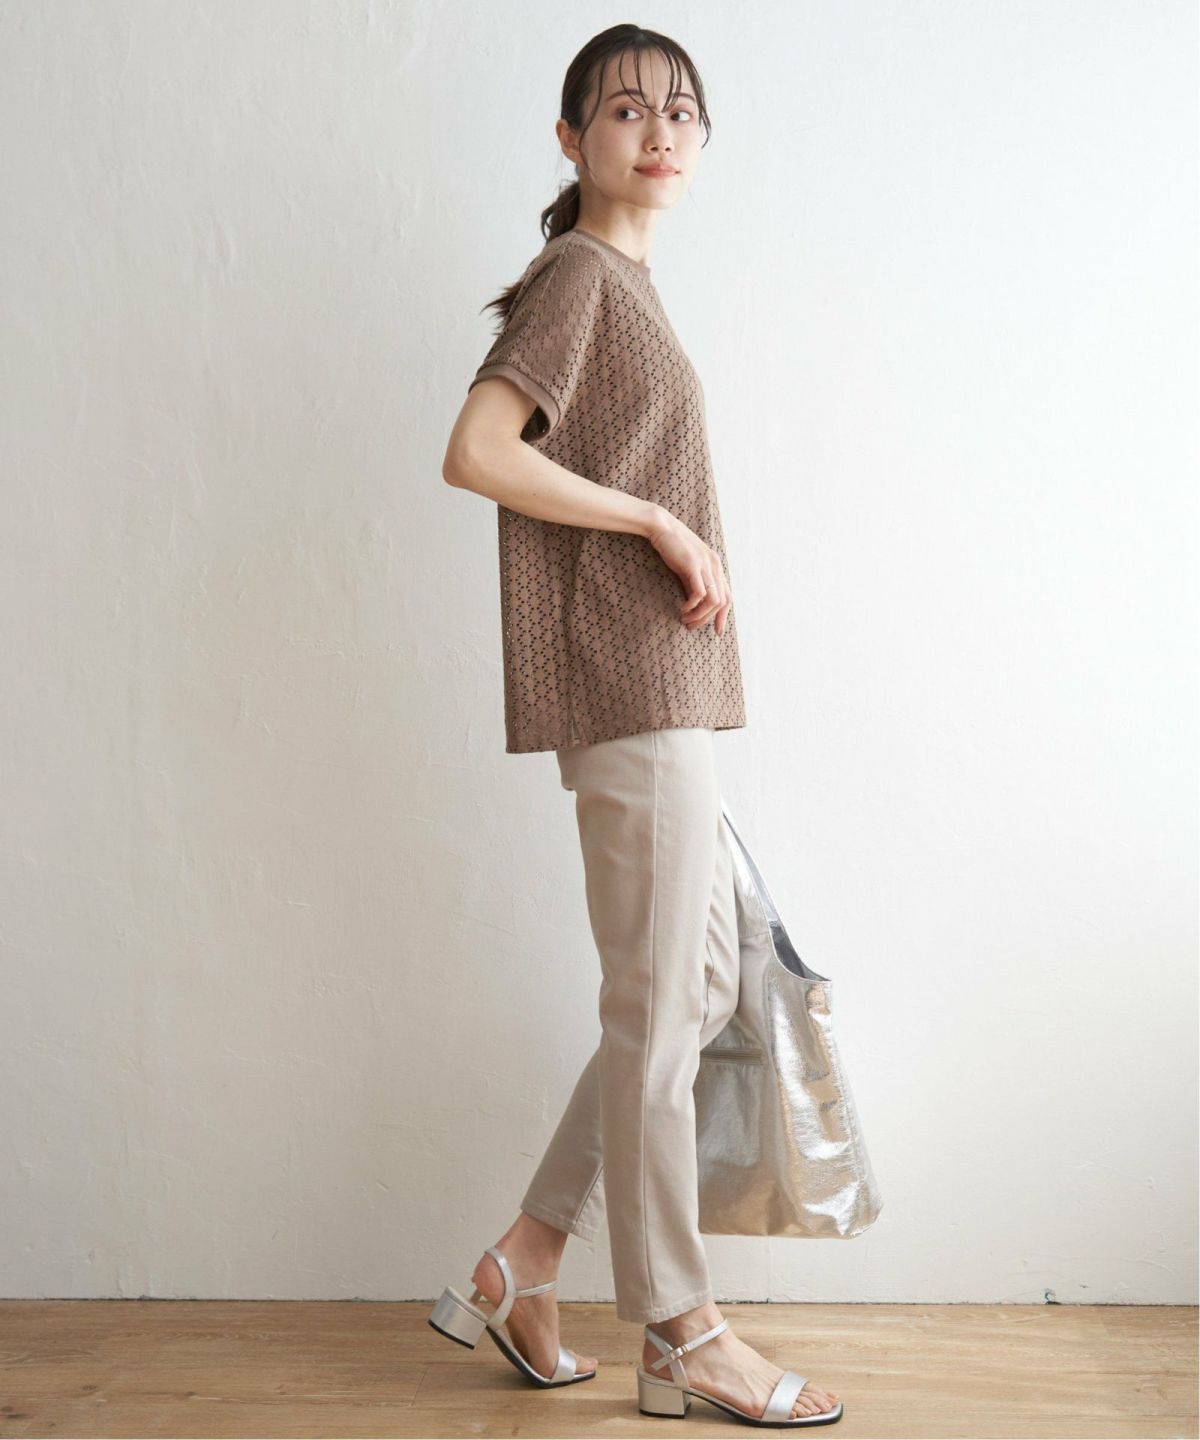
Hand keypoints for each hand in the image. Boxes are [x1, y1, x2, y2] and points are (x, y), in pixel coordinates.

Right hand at [645, 509, 732, 635]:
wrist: (662, 527)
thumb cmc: (672, 547)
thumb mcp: (687, 566)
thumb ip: (694, 582)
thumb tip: (696, 604)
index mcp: (716, 566)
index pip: (727, 597)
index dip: (723, 616)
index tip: (717, 632)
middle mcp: (715, 565)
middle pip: (721, 602)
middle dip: (708, 620)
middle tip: (690, 627)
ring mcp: (705, 564)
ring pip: (712, 601)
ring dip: (699, 616)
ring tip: (685, 620)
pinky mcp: (693, 565)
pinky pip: (700, 593)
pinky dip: (692, 606)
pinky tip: (681, 609)